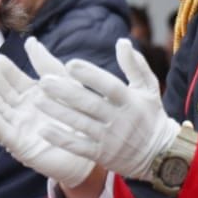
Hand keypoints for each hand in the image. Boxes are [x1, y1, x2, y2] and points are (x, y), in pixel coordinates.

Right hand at [0, 48, 94, 188]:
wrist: (94, 146)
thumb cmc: (80, 114)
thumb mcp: (65, 83)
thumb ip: (46, 64)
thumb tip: (31, 41)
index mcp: (31, 94)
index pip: (13, 79)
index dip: (5, 70)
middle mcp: (21, 110)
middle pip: (1, 94)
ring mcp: (19, 127)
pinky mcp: (19, 145)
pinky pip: (2, 131)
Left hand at [35, 38, 177, 178]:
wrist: (160, 155)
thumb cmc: (150, 115)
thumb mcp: (148, 88)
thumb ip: (136, 65)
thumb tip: (122, 42)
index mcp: (131, 101)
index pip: (110, 86)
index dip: (91, 76)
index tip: (70, 64)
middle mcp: (120, 120)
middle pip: (91, 104)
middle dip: (66, 93)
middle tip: (44, 81)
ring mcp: (110, 139)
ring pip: (81, 124)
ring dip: (58, 113)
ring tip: (38, 100)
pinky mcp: (101, 155)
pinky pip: (78, 147)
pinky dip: (61, 138)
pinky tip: (43, 129)